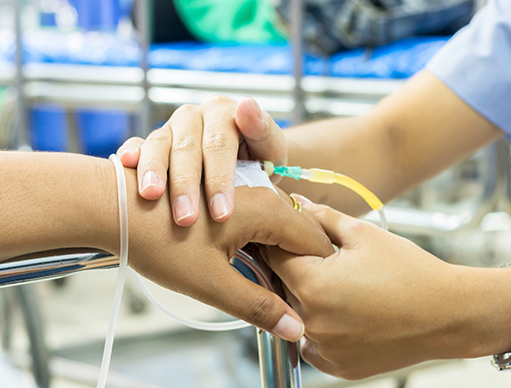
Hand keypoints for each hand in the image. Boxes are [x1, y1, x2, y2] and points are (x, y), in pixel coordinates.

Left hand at [112, 168, 333, 341]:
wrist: (110, 204)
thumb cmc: (155, 239)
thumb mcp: (211, 283)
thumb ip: (259, 306)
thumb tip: (295, 327)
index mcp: (266, 209)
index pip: (316, 242)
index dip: (318, 274)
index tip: (312, 299)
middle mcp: (259, 190)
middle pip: (299, 231)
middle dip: (299, 264)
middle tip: (288, 296)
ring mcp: (242, 185)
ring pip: (278, 222)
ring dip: (278, 250)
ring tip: (264, 280)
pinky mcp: (224, 187)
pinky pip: (258, 214)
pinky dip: (259, 237)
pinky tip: (240, 257)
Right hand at [117, 96, 286, 225]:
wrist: (247, 165)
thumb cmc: (262, 158)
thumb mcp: (272, 146)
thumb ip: (263, 129)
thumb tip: (246, 105)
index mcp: (222, 112)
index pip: (219, 145)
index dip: (219, 179)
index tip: (222, 213)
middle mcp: (193, 116)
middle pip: (186, 149)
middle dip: (185, 186)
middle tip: (186, 219)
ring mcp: (170, 128)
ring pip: (158, 146)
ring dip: (153, 173)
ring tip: (151, 198)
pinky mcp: (152, 143)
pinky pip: (137, 146)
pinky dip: (130, 156)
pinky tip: (124, 167)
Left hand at [265, 195, 508, 378]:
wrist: (448, 314)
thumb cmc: (411, 272)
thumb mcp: (364, 234)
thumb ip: (322, 218)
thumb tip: (296, 202)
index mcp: (313, 285)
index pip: (275, 256)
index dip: (283, 242)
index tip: (292, 236)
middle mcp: (312, 322)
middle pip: (283, 288)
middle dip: (297, 270)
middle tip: (328, 261)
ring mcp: (324, 349)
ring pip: (297, 316)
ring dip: (309, 300)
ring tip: (345, 287)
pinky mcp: (338, 367)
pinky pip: (314, 343)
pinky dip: (322, 329)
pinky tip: (349, 313)